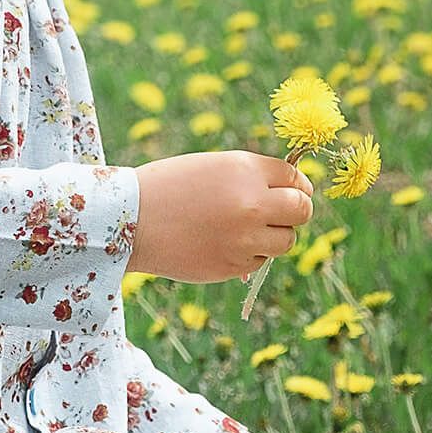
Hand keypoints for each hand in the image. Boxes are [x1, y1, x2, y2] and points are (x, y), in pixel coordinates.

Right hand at [127, 151, 314, 283]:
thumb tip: (292, 195)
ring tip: (246, 230)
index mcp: (245, 170)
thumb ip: (251, 178)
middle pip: (302, 210)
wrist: (129, 220)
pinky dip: (249, 254)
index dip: (296, 186)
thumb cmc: (167, 187)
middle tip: (282, 213)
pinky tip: (221, 243)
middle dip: (296, 211)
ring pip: (286, 241)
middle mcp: (252, 203)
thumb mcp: (212, 167)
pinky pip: (259, 261)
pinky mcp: (234, 265)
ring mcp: (245, 238)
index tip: (291, 192)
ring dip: (274, 236)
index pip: (294, 178)